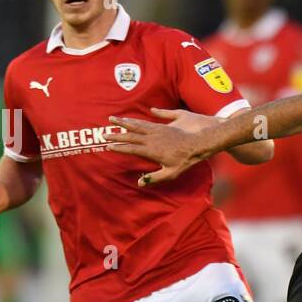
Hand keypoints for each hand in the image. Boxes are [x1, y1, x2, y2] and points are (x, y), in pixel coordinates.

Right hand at [104, 107, 220, 186]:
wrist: (197, 144)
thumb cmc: (185, 161)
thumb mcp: (170, 173)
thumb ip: (154, 178)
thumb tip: (139, 182)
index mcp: (151, 151)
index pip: (131, 148)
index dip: (119, 148)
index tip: (108, 147)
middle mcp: (151, 139)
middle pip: (130, 136)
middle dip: (116, 135)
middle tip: (103, 134)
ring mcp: (156, 131)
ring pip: (136, 125)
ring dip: (123, 122)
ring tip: (111, 119)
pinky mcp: (162, 126)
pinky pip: (145, 122)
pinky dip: (135, 120)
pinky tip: (129, 118)